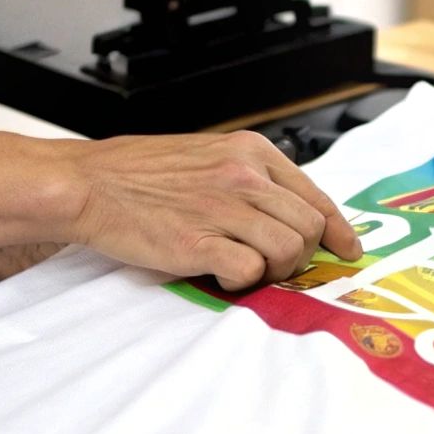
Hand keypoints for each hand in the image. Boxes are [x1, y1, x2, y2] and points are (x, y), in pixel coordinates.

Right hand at [66, 131, 363, 290]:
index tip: (347, 249)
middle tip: (276, 265)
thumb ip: (249, 178)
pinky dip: (242, 281)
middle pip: (310, 227)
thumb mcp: (206, 155)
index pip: (315, 195)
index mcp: (249, 151)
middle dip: (301, 255)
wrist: (86, 184)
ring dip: (273, 269)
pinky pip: (250, 271)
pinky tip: (221, 273)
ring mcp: (222, 208)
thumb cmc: (137, 173)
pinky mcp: (198, 243)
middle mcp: (243, 175)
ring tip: (244, 267)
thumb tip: (287, 212)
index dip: (338, 229)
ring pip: (289, 250)